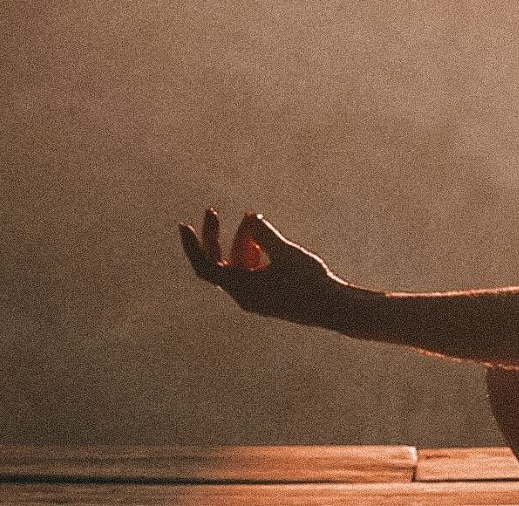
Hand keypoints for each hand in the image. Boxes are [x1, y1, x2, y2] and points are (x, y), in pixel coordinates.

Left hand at [180, 209, 345, 327]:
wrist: (334, 308)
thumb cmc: (310, 281)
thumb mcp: (286, 252)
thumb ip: (265, 235)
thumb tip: (251, 219)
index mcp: (241, 288)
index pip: (205, 267)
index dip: (192, 247)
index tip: (184, 226)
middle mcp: (243, 295)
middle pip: (220, 263)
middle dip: (218, 237)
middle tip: (212, 211)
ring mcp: (255, 297)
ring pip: (238, 266)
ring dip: (241, 241)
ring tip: (251, 218)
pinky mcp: (268, 296)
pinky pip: (251, 273)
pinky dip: (253, 254)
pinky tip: (262, 239)